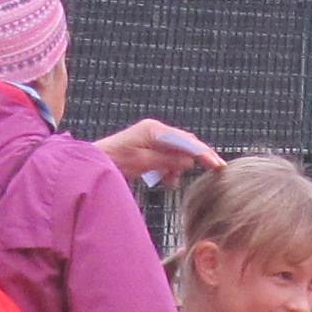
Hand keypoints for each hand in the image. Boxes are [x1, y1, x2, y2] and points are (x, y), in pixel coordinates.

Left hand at [95, 118, 220, 183]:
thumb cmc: (115, 161)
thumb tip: (190, 161)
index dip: (203, 153)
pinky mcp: (149, 147)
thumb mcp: (143, 163)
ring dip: (179, 166)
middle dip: (196, 159)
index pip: (186, 141)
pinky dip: (171, 168)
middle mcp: (156, 130)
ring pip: (178, 151)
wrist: (94, 163)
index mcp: (155, 130)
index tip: (216, 165)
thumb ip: (167, 160)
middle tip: (213, 170)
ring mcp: (153, 138)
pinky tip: (167, 180)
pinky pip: (168, 156)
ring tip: (171, 182)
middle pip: (185, 143)